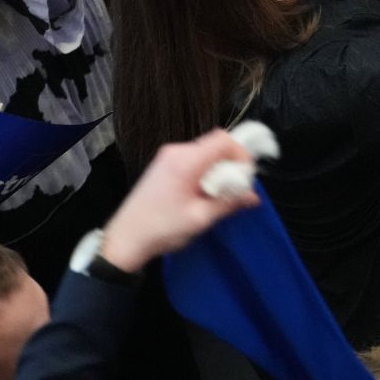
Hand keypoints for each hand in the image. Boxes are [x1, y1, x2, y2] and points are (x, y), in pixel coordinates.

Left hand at [99, 129, 261, 272]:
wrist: (124, 239)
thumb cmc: (162, 229)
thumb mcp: (200, 218)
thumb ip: (229, 203)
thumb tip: (254, 197)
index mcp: (185, 162)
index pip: (223, 140)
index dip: (241, 154)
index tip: (245, 177)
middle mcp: (176, 152)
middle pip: (216, 145)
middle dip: (231, 164)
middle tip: (234, 189)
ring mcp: (167, 157)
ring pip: (206, 152)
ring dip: (218, 169)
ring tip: (218, 195)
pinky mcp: (164, 165)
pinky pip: (194, 159)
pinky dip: (205, 171)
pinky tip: (202, 193)